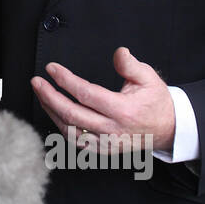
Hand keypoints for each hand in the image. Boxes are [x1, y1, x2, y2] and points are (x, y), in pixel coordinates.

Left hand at [31, 47, 175, 154]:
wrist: (168, 129)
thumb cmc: (156, 101)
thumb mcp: (148, 78)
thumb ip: (131, 65)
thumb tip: (119, 52)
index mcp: (123, 110)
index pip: (86, 94)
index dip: (66, 80)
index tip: (52, 69)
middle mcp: (112, 130)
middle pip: (72, 114)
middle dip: (49, 97)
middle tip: (36, 82)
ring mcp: (107, 143)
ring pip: (70, 131)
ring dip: (51, 112)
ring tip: (41, 95)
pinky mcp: (103, 151)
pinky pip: (76, 141)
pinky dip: (61, 127)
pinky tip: (54, 113)